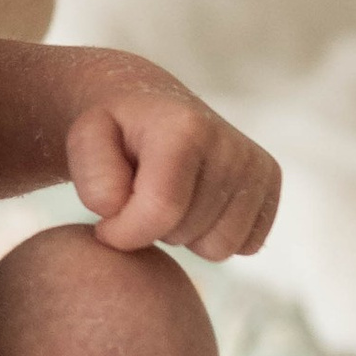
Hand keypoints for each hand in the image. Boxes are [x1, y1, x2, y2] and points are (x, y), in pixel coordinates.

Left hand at [65, 63, 280, 258]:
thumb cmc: (114, 130)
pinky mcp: (271, 184)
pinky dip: (213, 235)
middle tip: (141, 197)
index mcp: (184, 129)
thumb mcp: (84, 140)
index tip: (105, 226)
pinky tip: (194, 204)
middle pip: (188, 232)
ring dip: (184, 234)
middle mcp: (231, 145)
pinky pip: (244, 245)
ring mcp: (257, 165)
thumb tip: (118, 208)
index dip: (125, 232)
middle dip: (153, 228)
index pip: (160, 211)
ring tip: (167, 199)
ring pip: (219, 248)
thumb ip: (91, 175)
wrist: (152, 107)